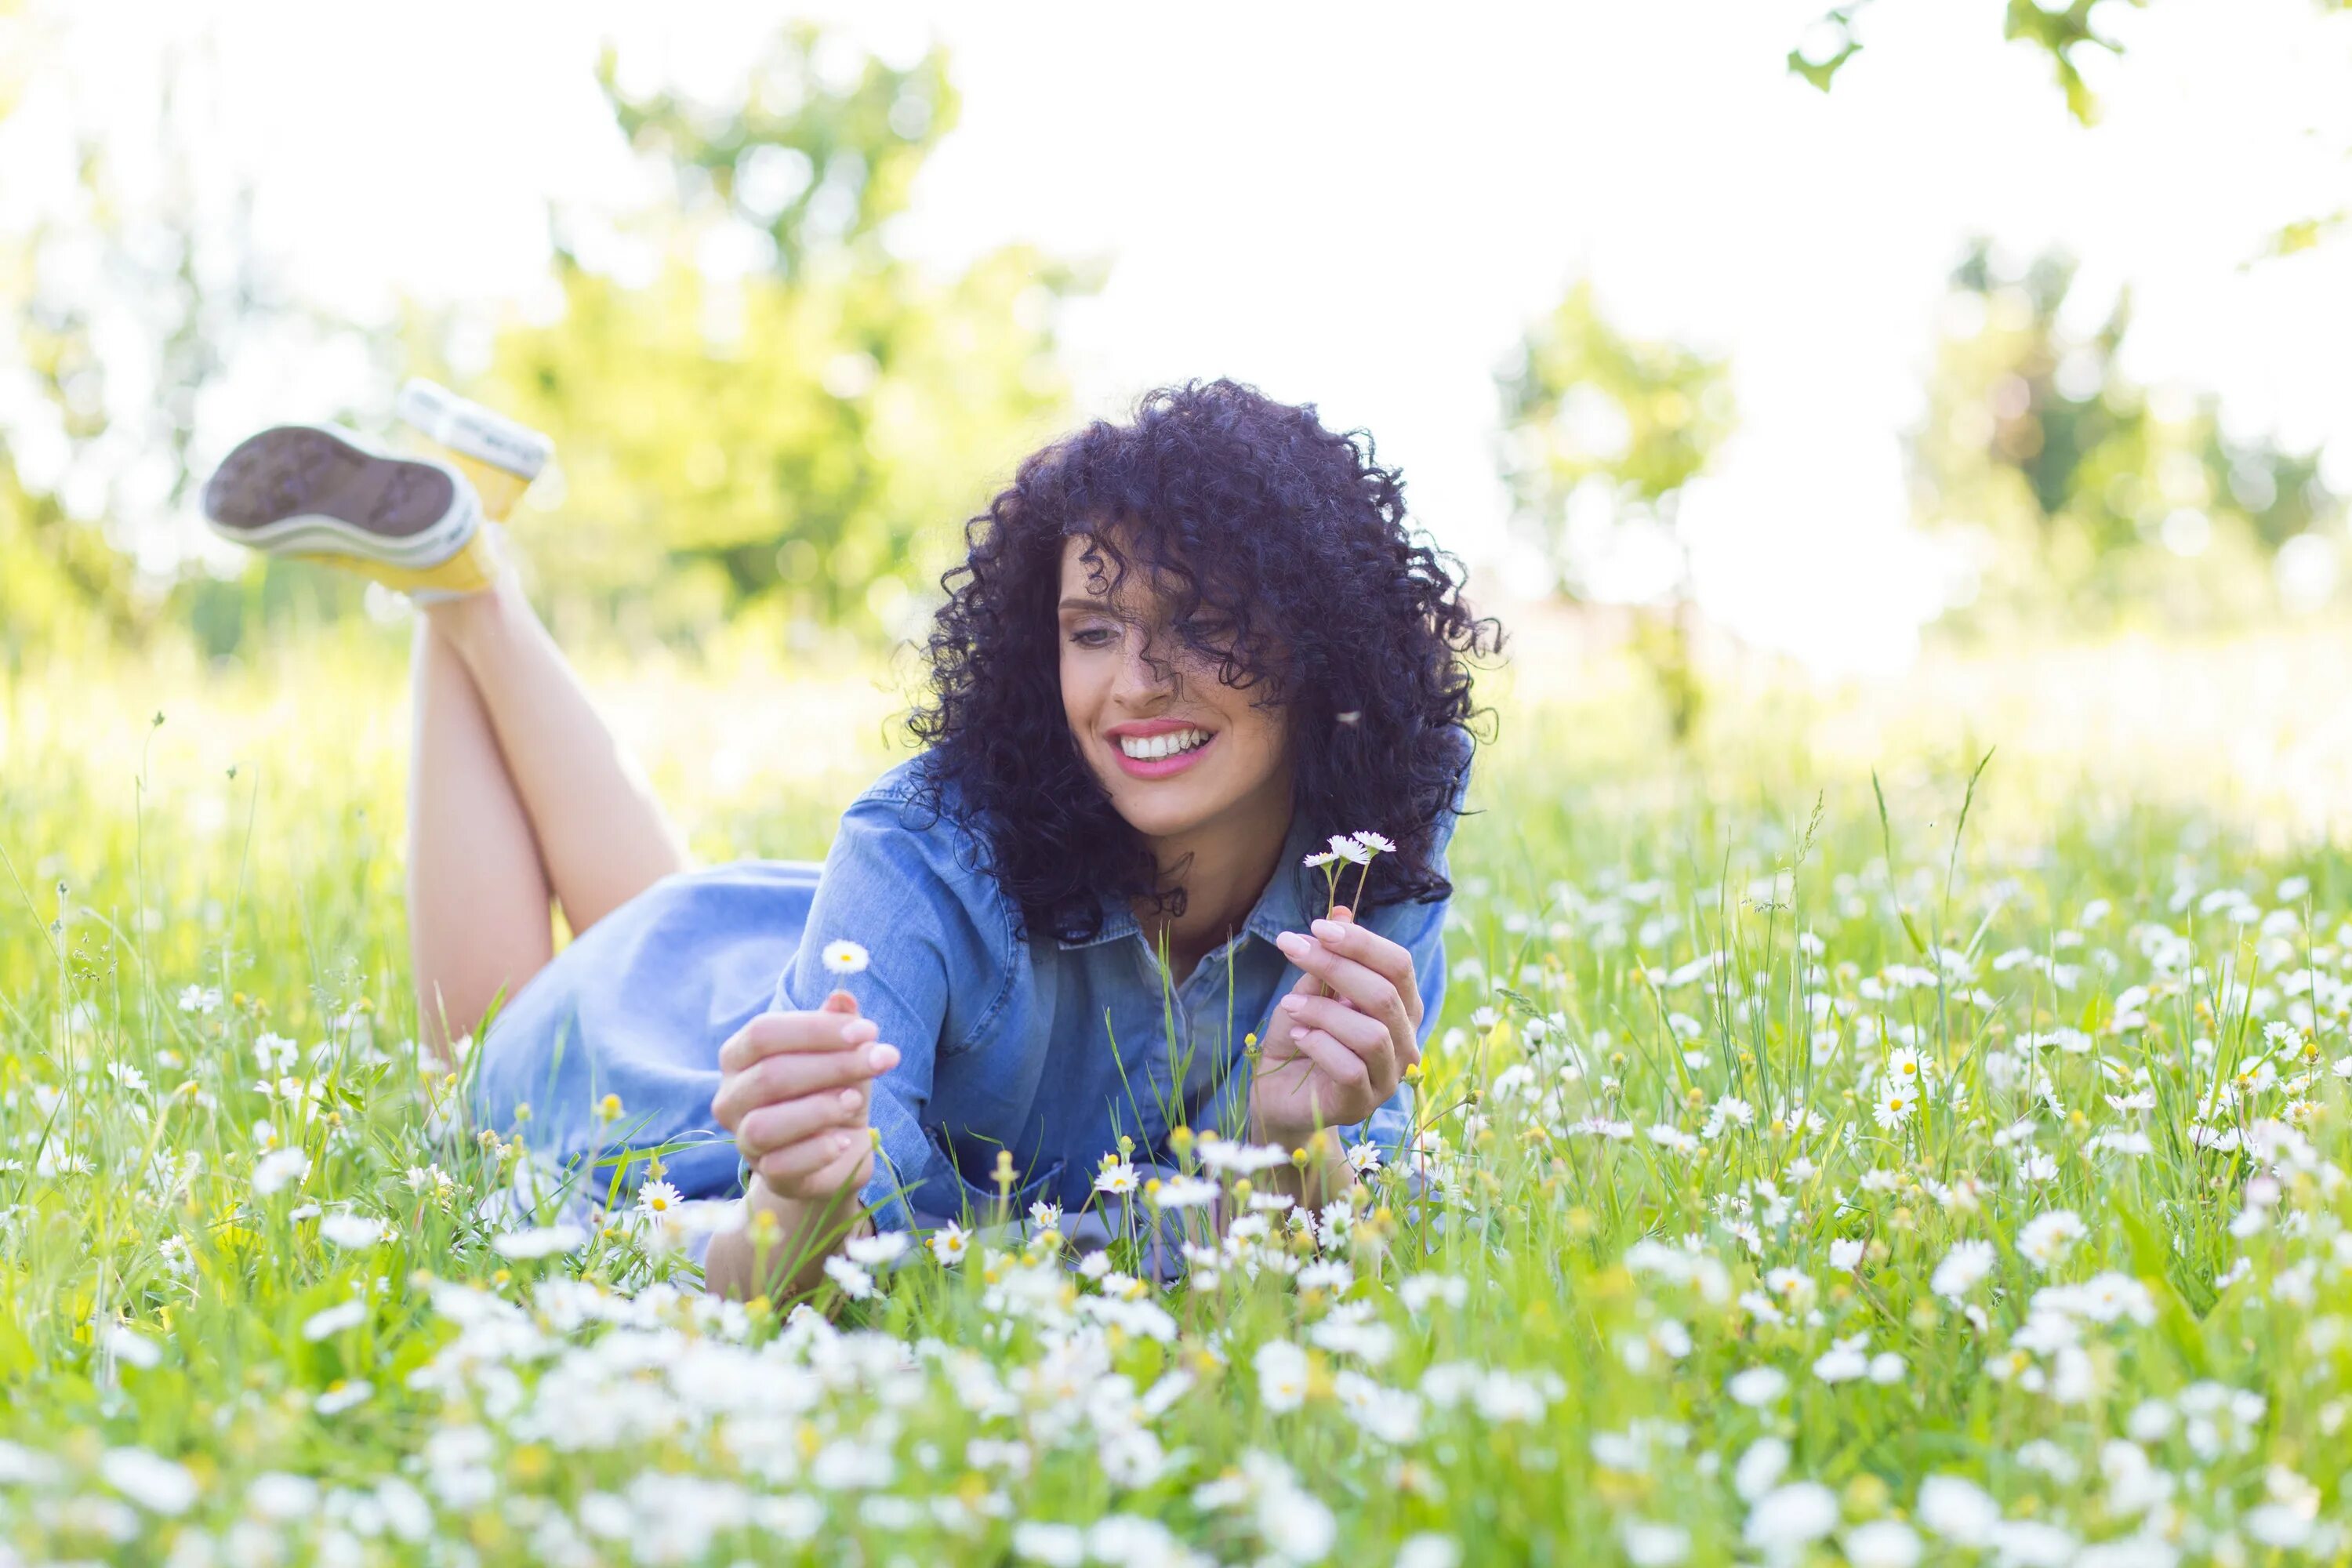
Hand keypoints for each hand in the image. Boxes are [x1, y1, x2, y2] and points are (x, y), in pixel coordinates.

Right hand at [711, 991, 896, 1203]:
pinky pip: (783, 1165)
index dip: (816, 1029)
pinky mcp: (769, 1176)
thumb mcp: (841, 1054)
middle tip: (880, 1059)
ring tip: (855, 1101)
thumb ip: (839, 1026)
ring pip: (765, 1124)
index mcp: (739, 1056)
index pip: (763, 1032)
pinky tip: (844, 1139)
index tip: (868, 1031)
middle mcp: (731, 1099)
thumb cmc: (832, 1090)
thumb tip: (843, 997)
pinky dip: (819, 1150)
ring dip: (819, 1109)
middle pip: (770, 1075)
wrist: (838, 1149)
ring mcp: (745, 1141)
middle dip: (833, 1064)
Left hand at [1250, 905, 1423, 1144]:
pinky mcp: (1363, 1103)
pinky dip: (1320, 1045)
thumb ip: (1329, 958)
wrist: (1279, 1095)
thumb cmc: (1301, 1037)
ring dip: (1324, 1011)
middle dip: (1335, 965)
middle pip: (1384, 994)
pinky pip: (1351, 1068)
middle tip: (1291, 948)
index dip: (1361, 941)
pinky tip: (1298, 1037)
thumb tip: (1342, 910)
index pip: (1398, 965)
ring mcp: (1388, 1077)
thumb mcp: (1311, 990)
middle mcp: (1405, 1041)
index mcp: (1401, 1007)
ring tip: (1291, 1004)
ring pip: (1372, 1034)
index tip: (1317, 927)